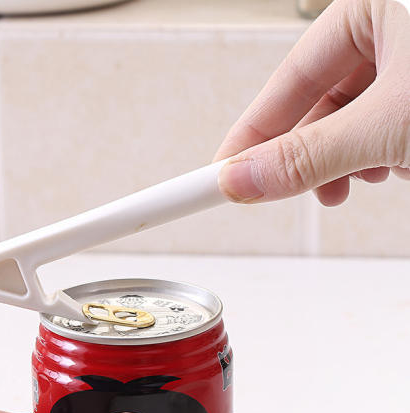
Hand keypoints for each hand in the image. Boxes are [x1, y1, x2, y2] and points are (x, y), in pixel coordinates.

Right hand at [215, 0, 409, 205]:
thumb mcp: (389, 119)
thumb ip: (312, 155)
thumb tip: (242, 179)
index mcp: (374, 4)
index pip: (290, 79)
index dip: (252, 132)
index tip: (223, 171)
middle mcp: (394, 28)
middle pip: (322, 104)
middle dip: (312, 155)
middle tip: (286, 190)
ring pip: (357, 120)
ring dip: (354, 159)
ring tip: (366, 176)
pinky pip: (389, 126)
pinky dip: (388, 152)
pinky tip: (402, 163)